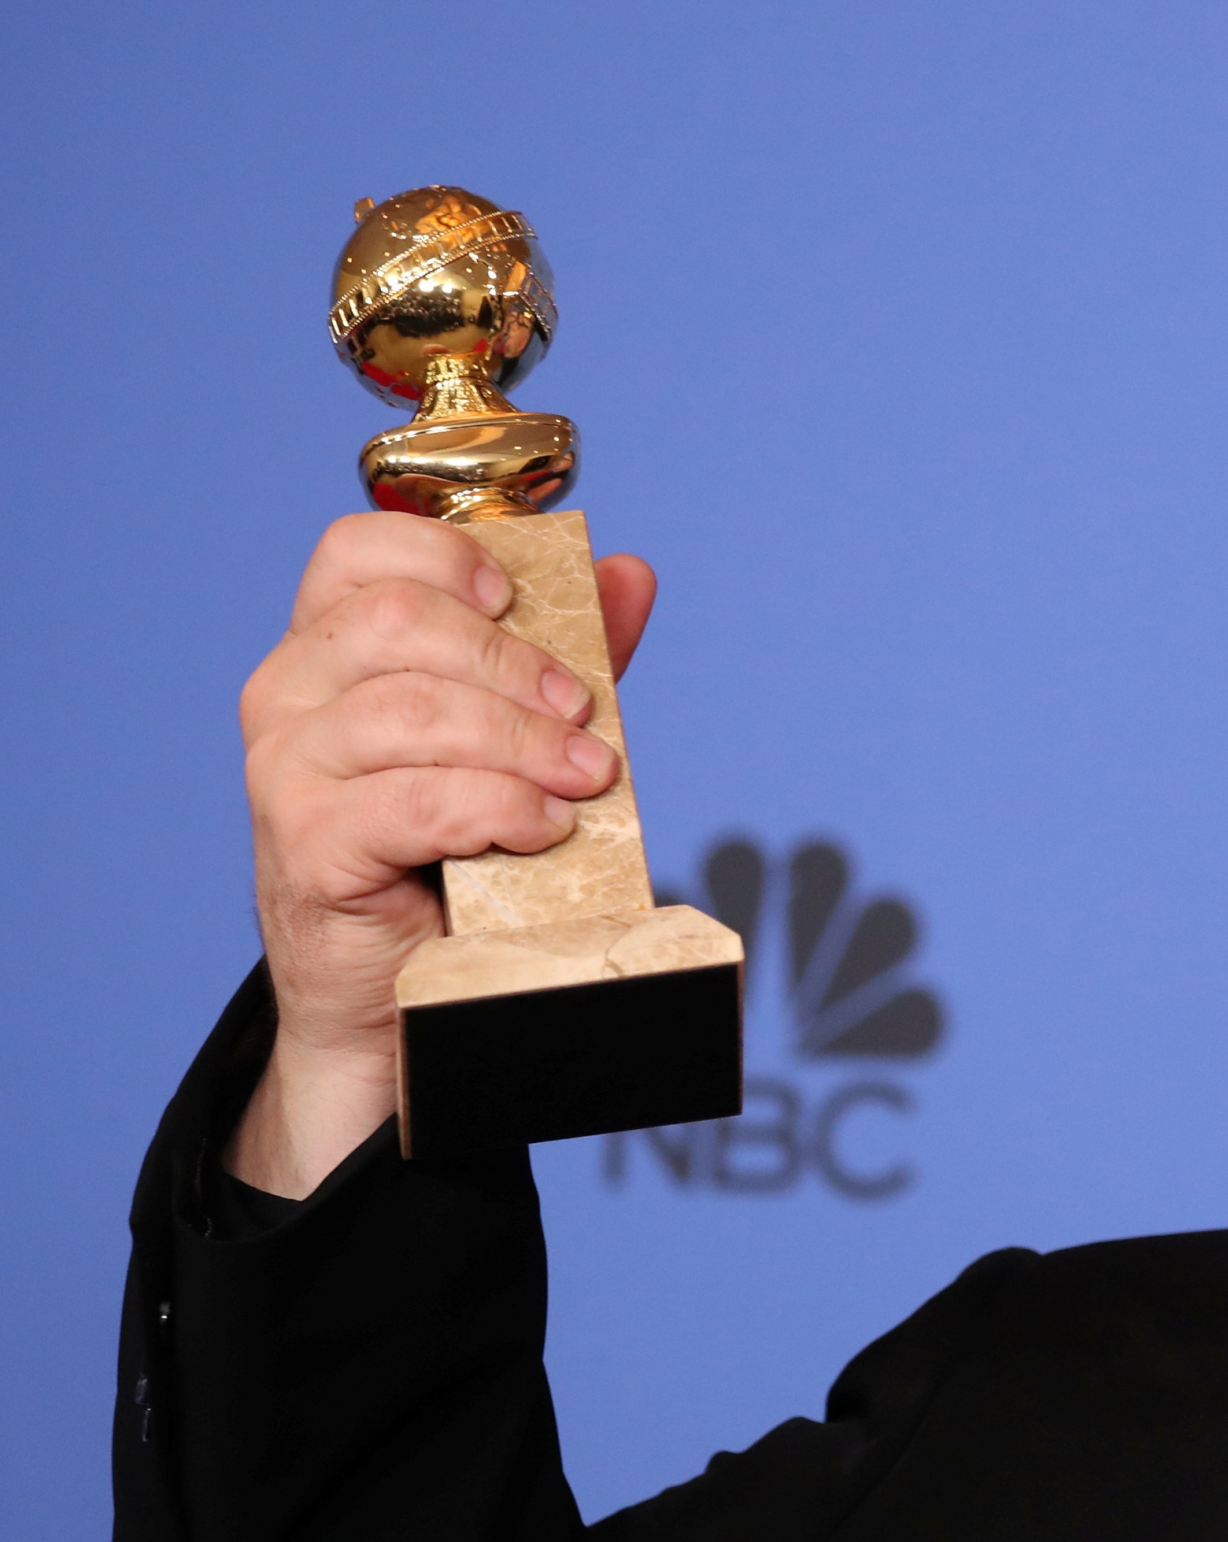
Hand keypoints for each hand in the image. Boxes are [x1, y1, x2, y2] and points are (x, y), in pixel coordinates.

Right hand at [226, 511, 656, 1197]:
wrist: (403, 989)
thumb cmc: (453, 851)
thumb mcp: (515, 736)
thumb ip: (562, 653)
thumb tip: (627, 575)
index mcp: (326, 648)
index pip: (357, 552)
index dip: (445, 554)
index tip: (517, 599)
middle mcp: (286, 696)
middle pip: (397, 622)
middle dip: (514, 664)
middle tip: (584, 718)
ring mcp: (285, 772)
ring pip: (411, 711)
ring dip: (523, 743)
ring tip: (585, 779)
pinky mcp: (305, 847)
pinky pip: (414, 802)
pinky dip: (498, 807)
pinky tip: (542, 828)